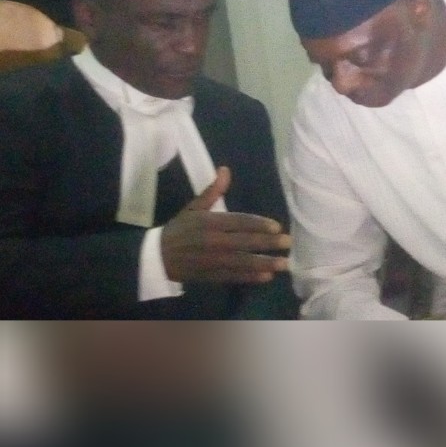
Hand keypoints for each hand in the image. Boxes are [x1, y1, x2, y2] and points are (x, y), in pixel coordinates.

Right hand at [160, 166, 291, 284]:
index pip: (239, 222)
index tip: (277, 226)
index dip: (258, 224)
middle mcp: (213, 242)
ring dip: (264, 263)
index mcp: (210, 223)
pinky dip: (250, 277)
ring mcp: (212, 261)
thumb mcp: (194, 207)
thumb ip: (212, 191)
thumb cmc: (179, 229)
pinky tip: (266, 276)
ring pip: (242, 262)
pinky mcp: (211, 276)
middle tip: (288, 243)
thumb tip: (225, 169)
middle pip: (244, 243)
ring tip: (284, 264)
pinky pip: (233, 276)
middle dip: (267, 243)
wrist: (156, 257)